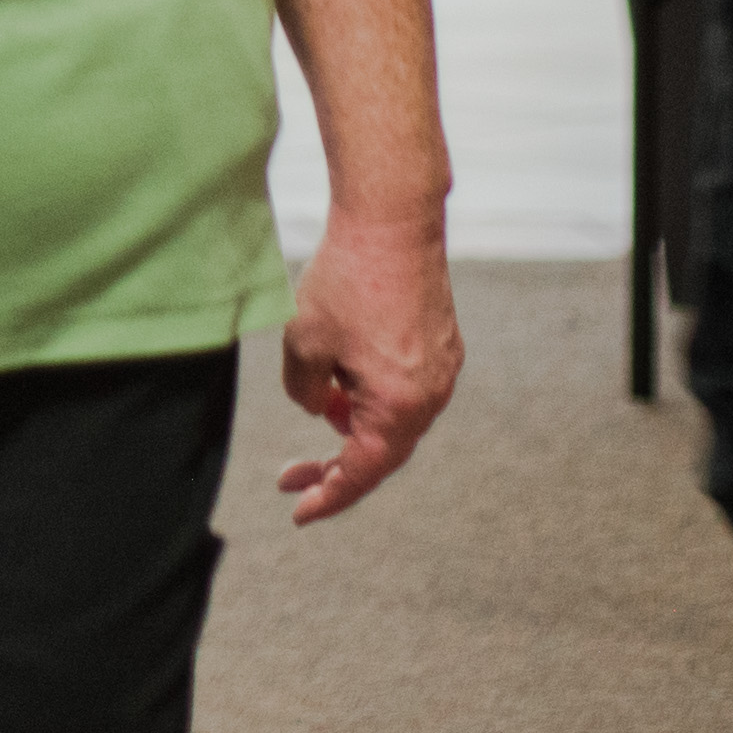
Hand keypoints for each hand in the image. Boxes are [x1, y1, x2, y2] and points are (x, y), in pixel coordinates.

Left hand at [273, 203, 458, 521]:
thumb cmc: (346, 281)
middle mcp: (431, 396)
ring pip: (393, 417)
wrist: (392, 219)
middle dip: (334, 464)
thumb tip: (320, 409)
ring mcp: (442, 370)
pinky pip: (404, 388)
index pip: (362, 472)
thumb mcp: (303, 343)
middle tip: (290, 475)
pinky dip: (372, 395)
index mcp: (399, 407)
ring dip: (353, 422)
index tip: (297, 513)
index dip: (327, 496)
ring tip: (317, 398)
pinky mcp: (441, 344)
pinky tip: (342, 372)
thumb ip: (304, 392)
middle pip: (381, 450)